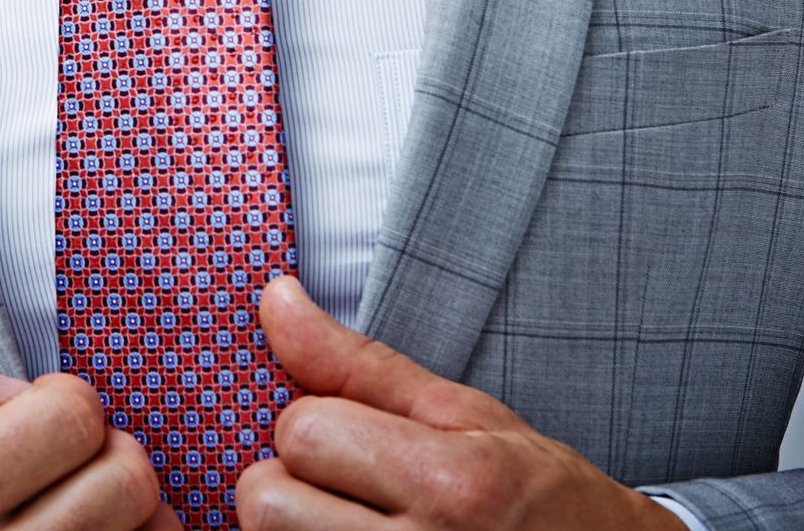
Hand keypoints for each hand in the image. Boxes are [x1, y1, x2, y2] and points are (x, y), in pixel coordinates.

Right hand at [0, 325, 184, 529]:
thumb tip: (8, 392)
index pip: (71, 419)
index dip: (55, 398)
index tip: (22, 415)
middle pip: (125, 479)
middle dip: (97, 445)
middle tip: (52, 453)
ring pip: (145, 530)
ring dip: (117, 499)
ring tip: (65, 495)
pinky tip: (82, 526)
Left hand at [235, 275, 683, 528]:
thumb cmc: (537, 496)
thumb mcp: (463, 414)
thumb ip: (357, 362)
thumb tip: (276, 297)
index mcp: (451, 485)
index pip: (301, 432)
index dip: (318, 425)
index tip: (361, 439)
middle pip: (266, 504)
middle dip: (293, 485)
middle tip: (353, 490)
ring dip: (298, 527)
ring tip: (356, 523)